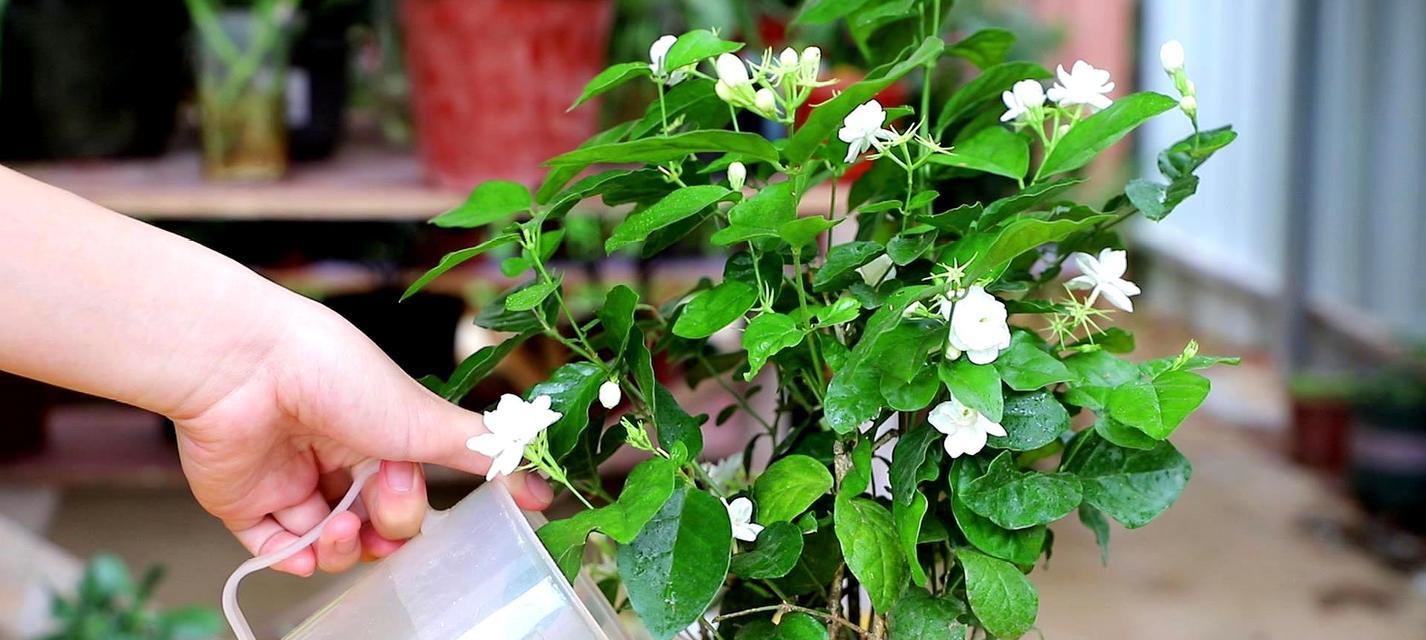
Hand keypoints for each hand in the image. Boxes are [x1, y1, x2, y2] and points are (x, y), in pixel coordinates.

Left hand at [172, 301, 552, 575]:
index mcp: (378, 431)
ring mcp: (290, 479)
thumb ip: (487, 456)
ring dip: (343, 548)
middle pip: (372, 524)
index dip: (411, 504)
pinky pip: (275, 550)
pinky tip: (308, 549)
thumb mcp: (426, 420)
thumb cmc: (339, 377)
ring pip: (330, 542)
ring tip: (338, 527)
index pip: (407, 493)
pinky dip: (296, 559)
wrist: (247, 366)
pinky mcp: (245, 501)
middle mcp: (335, 455)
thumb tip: (545, 489)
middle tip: (375, 502)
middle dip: (383, 528)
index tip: (410, 489)